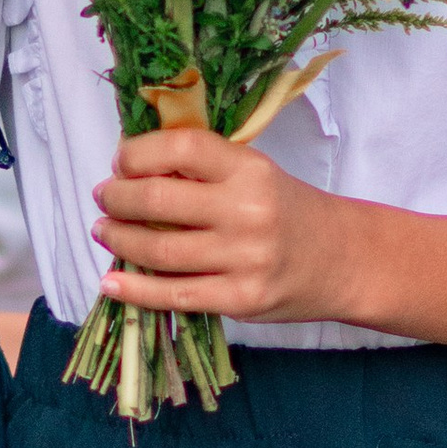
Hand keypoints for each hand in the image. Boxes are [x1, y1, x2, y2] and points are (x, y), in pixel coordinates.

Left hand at [94, 125, 355, 322]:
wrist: (343, 259)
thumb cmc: (288, 211)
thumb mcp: (256, 174)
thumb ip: (205, 169)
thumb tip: (131, 166)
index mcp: (250, 169)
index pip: (180, 147)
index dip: (137, 153)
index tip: (120, 162)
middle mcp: (247, 211)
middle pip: (158, 199)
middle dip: (117, 197)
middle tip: (104, 197)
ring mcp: (244, 259)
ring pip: (159, 251)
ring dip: (118, 239)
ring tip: (104, 230)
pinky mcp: (240, 299)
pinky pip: (174, 295)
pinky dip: (134, 290)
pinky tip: (111, 281)